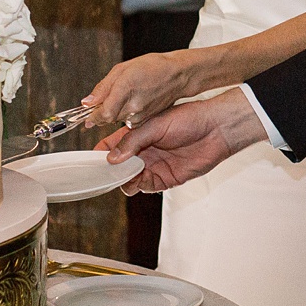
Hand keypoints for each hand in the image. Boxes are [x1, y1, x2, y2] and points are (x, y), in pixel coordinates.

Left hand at [84, 49, 216, 131]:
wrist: (177, 75)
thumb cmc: (152, 67)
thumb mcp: (122, 69)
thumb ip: (103, 87)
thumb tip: (87, 102)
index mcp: (126, 88)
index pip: (104, 113)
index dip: (92, 116)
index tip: (87, 114)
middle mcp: (134, 106)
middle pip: (107, 118)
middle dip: (101, 111)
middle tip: (104, 99)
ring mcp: (141, 116)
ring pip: (116, 120)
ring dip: (113, 112)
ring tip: (122, 96)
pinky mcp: (145, 121)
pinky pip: (126, 120)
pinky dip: (123, 113)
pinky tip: (131, 101)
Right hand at [100, 89, 267, 192]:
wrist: (217, 130)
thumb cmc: (189, 119)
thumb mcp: (155, 125)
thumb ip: (132, 141)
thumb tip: (112, 158)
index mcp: (137, 133)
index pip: (112, 145)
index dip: (100, 153)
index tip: (89, 160)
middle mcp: (143, 151)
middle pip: (118, 166)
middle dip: (110, 170)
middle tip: (103, 173)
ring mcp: (154, 166)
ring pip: (130, 179)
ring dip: (124, 179)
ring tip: (123, 175)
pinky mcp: (166, 179)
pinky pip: (146, 187)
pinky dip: (138, 186)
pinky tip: (137, 181)